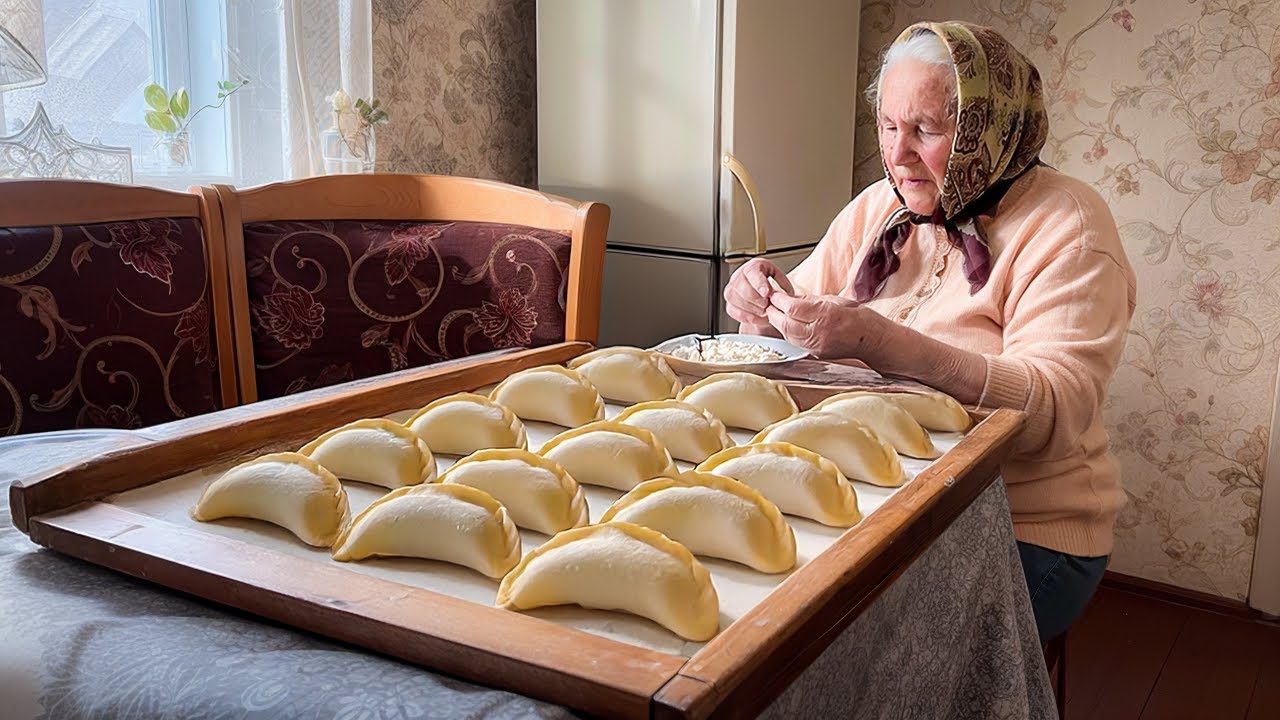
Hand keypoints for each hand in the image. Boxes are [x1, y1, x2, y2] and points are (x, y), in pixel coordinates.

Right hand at [723, 258, 795, 327]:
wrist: (760, 293)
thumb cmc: (768, 283)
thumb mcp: (779, 278)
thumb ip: (783, 283)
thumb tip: (786, 293)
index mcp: (752, 266)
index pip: (752, 272)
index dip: (759, 284)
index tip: (767, 293)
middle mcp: (738, 277)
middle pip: (744, 289)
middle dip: (758, 300)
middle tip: (768, 304)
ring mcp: (731, 291)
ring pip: (739, 302)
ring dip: (755, 309)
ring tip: (765, 310)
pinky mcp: (729, 305)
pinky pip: (736, 313)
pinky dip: (749, 317)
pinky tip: (759, 316)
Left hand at [765, 292, 891, 360]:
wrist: (873, 340)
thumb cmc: (860, 317)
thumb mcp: (835, 300)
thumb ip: (811, 300)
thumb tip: (791, 297)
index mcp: (826, 315)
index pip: (792, 308)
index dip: (780, 300)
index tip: (774, 293)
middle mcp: (819, 333)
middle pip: (785, 323)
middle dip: (774, 312)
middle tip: (769, 302)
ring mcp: (817, 346)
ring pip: (788, 335)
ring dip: (778, 323)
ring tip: (775, 312)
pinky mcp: (816, 353)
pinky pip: (795, 342)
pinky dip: (787, 332)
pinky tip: (786, 324)